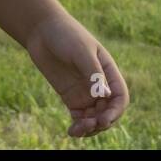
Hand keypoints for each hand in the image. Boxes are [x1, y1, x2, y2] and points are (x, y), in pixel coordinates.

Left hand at [24, 13, 128, 137]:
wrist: (40, 29)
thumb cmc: (65, 34)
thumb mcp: (80, 51)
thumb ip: (93, 73)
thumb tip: (104, 96)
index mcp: (108, 72)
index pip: (119, 98)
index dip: (115, 112)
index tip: (103, 120)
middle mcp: (99, 84)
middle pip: (108, 111)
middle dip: (101, 122)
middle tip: (87, 126)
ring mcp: (85, 91)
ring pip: (94, 117)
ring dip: (90, 128)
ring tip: (77, 130)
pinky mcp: (70, 96)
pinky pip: (79, 116)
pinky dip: (78, 126)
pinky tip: (72, 131)